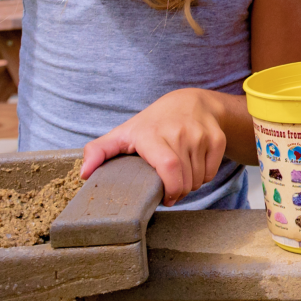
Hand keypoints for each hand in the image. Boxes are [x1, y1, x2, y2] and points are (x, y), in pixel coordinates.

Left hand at [82, 88, 229, 206]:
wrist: (190, 102)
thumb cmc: (152, 123)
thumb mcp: (123, 134)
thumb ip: (98, 151)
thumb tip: (84, 174)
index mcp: (152, 134)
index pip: (168, 166)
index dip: (170, 188)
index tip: (166, 199)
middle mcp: (179, 132)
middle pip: (185, 179)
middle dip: (178, 193)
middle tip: (170, 192)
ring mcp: (201, 135)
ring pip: (199, 178)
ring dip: (190, 186)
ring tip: (180, 179)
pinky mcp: (217, 138)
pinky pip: (212, 171)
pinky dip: (204, 177)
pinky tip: (193, 169)